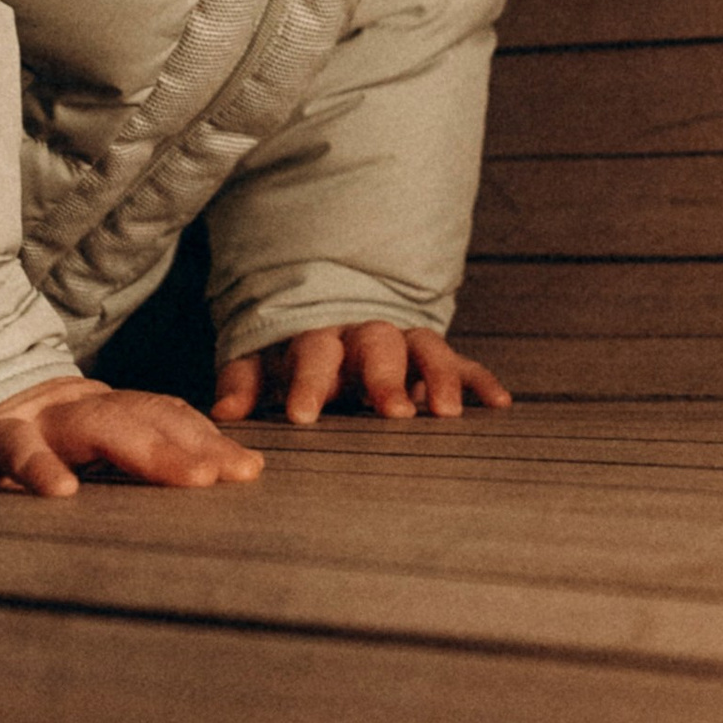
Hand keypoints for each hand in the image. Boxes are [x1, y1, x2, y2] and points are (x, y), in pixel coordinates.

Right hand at [0, 376, 264, 497]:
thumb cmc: (15, 442)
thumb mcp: (72, 450)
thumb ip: (117, 461)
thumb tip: (190, 491)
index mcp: (102, 411)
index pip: (165, 416)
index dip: (208, 438)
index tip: (250, 469)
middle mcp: (76, 407)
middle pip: (146, 417)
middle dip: (196, 445)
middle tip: (236, 475)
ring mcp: (34, 417)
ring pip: (98, 426)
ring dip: (148, 451)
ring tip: (190, 480)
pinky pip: (16, 450)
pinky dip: (39, 468)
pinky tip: (62, 494)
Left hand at [212, 324, 513, 427]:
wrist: (336, 306)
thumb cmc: (296, 350)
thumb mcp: (263, 359)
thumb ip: (244, 382)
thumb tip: (223, 415)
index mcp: (320, 336)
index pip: (314, 354)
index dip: (308, 384)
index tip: (303, 416)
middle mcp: (365, 333)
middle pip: (378, 346)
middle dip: (386, 378)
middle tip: (393, 413)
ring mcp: (404, 342)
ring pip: (425, 348)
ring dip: (439, 377)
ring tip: (447, 413)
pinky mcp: (433, 355)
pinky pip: (461, 361)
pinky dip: (479, 380)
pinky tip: (499, 405)